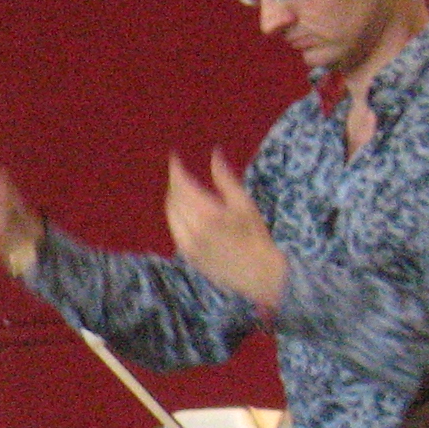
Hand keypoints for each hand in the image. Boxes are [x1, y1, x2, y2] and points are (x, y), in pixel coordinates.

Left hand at [163, 151, 285, 307]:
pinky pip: (174, 228)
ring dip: (174, 198)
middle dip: (175, 182)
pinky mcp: (186, 254)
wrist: (258, 273)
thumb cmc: (256, 236)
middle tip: (181, 172)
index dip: (175, 170)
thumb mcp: (245, 205)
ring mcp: (187, 244)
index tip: (174, 157)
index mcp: (209, 215)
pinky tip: (185, 210)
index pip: (182, 186)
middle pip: (174, 198)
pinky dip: (175, 215)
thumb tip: (214, 154)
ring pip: (171, 213)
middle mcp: (193, 230)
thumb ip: (226, 179)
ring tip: (183, 188)